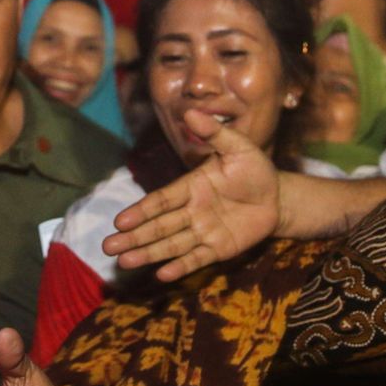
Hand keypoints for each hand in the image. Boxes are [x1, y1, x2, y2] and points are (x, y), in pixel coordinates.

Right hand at [104, 110, 279, 280]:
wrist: (278, 196)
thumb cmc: (254, 169)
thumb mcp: (238, 147)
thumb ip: (214, 133)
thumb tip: (192, 111)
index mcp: (191, 187)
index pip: (162, 200)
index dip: (142, 210)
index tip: (120, 220)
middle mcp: (191, 211)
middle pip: (159, 226)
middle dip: (134, 237)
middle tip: (108, 247)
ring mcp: (203, 231)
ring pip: (172, 244)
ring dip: (149, 253)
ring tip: (124, 262)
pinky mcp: (219, 249)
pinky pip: (197, 258)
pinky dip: (180, 267)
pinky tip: (162, 274)